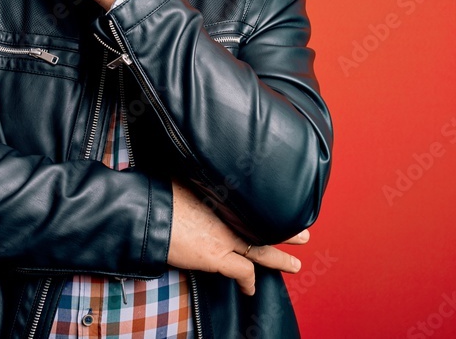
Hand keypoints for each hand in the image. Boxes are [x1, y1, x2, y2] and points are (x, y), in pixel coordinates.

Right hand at [167, 180, 307, 295]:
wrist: (150, 211)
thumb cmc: (161, 191)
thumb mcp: (185, 176)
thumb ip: (198, 177)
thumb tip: (196, 166)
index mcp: (224, 195)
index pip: (252, 205)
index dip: (266, 210)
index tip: (277, 208)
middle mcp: (230, 215)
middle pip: (265, 225)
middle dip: (287, 232)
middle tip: (305, 235)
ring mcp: (226, 237)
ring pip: (262, 251)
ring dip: (279, 259)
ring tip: (294, 265)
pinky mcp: (218, 256)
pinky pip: (243, 273)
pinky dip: (249, 282)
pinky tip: (251, 289)